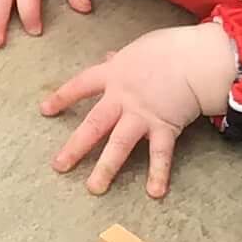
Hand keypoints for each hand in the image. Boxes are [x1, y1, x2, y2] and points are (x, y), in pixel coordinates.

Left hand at [41, 23, 240, 198]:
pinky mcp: (164, 127)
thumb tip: (109, 58)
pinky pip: (160, 154)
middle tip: (59, 167)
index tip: (45, 110)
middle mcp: (122, 99)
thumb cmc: (169, 48)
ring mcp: (142, 115)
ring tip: (94, 188)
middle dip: (75, 147)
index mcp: (113, 75)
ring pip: (119, 145)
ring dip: (106, 168)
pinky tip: (155, 192)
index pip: (81, 86)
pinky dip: (158, 173)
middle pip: (93, 125)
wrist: (196, 58)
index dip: (62, 97)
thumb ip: (120, 59)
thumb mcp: (137, 49)